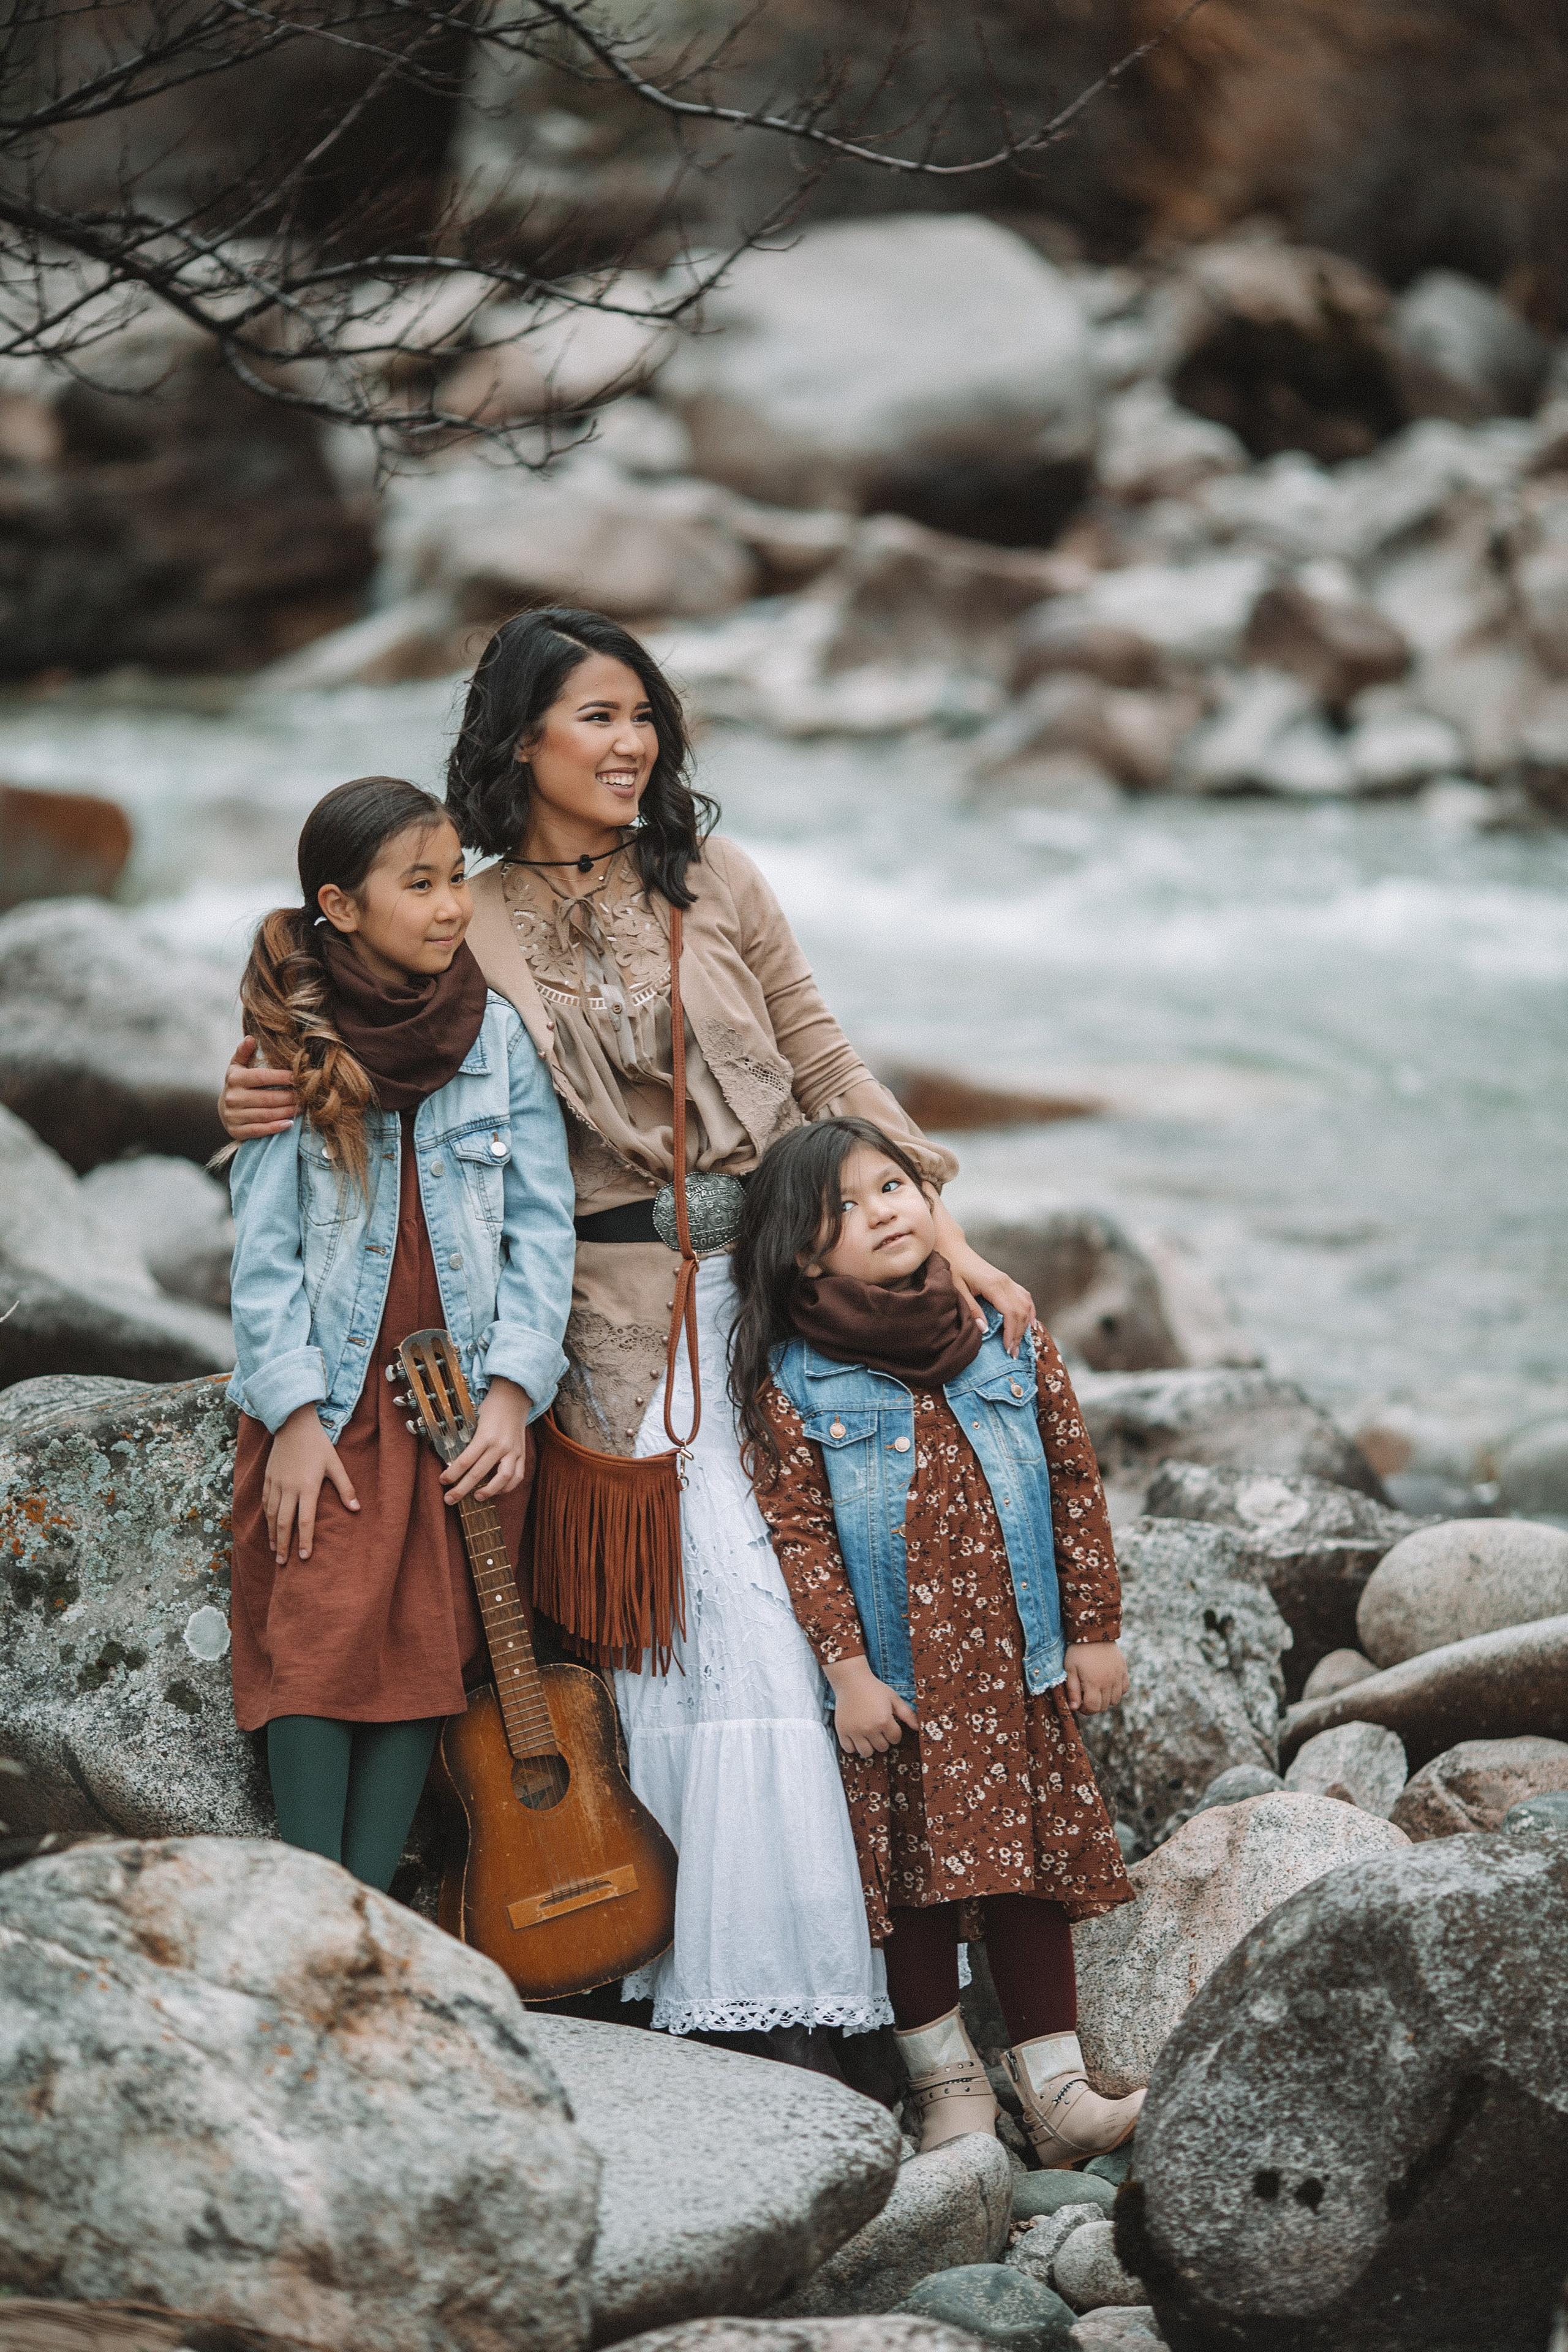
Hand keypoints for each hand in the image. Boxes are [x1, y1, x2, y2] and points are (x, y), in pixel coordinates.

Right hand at [221, 1037, 299, 1141]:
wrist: (224, 1108)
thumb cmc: (239, 1083)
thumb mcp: (238, 1066)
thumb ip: (245, 1052)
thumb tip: (251, 1038)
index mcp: (235, 1078)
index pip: (262, 1077)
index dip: (281, 1077)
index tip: (298, 1077)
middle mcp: (232, 1097)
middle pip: (267, 1098)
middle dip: (289, 1097)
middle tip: (305, 1096)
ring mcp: (233, 1116)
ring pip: (266, 1115)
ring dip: (287, 1112)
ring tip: (302, 1108)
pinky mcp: (236, 1131)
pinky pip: (259, 1130)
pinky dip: (276, 1127)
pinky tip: (289, 1123)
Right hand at [263, 1403, 358, 1563]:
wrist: (293, 1423)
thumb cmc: (318, 1444)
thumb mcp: (335, 1464)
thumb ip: (346, 1487)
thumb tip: (357, 1509)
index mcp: (307, 1486)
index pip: (305, 1521)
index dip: (304, 1541)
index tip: (304, 1557)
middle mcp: (289, 1488)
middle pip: (283, 1523)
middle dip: (283, 1545)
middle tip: (282, 1564)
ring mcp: (276, 1483)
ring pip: (271, 1515)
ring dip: (272, 1535)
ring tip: (275, 1551)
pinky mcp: (268, 1478)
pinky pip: (265, 1502)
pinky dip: (266, 1517)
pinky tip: (269, 1528)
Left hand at [442, 1377, 532, 1503]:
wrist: (514, 1397)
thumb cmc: (490, 1407)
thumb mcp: (474, 1419)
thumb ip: (466, 1439)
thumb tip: (451, 1459)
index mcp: (485, 1436)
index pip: (465, 1461)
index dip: (452, 1474)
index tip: (443, 1481)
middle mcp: (500, 1445)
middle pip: (479, 1474)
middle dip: (462, 1489)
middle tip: (450, 1499)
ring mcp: (513, 1451)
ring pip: (503, 1479)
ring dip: (489, 1491)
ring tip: (477, 1497)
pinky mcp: (522, 1453)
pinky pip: (518, 1475)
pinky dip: (508, 1487)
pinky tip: (497, 1490)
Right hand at [823, 1655, 919, 1757]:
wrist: (851, 1680)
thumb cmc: (874, 1689)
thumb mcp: (893, 1698)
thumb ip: (907, 1714)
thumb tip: (918, 1727)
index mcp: (884, 1720)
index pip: (895, 1739)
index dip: (894, 1733)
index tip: (890, 1726)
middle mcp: (869, 1728)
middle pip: (882, 1747)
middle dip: (883, 1740)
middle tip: (879, 1729)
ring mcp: (854, 1731)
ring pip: (866, 1753)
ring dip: (869, 1746)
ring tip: (868, 1735)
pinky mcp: (842, 1730)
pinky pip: (849, 1749)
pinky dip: (853, 1746)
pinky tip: (856, 1737)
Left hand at [929, 1199, 1034, 1354]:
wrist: (952, 1246)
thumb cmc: (951, 1266)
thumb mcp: (955, 1289)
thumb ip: (970, 1309)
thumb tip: (984, 1329)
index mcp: (994, 1285)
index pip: (1011, 1313)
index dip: (1011, 1333)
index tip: (1007, 1350)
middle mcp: (1004, 1282)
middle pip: (1021, 1311)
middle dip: (1019, 1334)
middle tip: (1013, 1353)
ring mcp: (1007, 1280)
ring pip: (1026, 1304)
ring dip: (1026, 1324)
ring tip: (1020, 1343)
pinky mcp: (1005, 1280)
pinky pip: (1024, 1297)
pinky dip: (1029, 1311)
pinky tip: (1030, 1324)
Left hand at [1064, 1641, 1128, 1713]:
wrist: (1094, 1631)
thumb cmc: (1078, 1651)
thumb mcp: (1070, 1669)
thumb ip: (1072, 1690)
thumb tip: (1074, 1708)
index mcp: (1093, 1682)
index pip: (1093, 1708)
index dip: (1085, 1710)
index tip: (1079, 1703)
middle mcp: (1108, 1681)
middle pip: (1104, 1706)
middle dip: (1094, 1706)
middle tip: (1086, 1696)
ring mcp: (1118, 1676)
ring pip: (1115, 1700)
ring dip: (1105, 1700)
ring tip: (1096, 1689)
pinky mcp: (1123, 1669)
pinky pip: (1125, 1688)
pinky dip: (1117, 1691)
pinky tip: (1108, 1684)